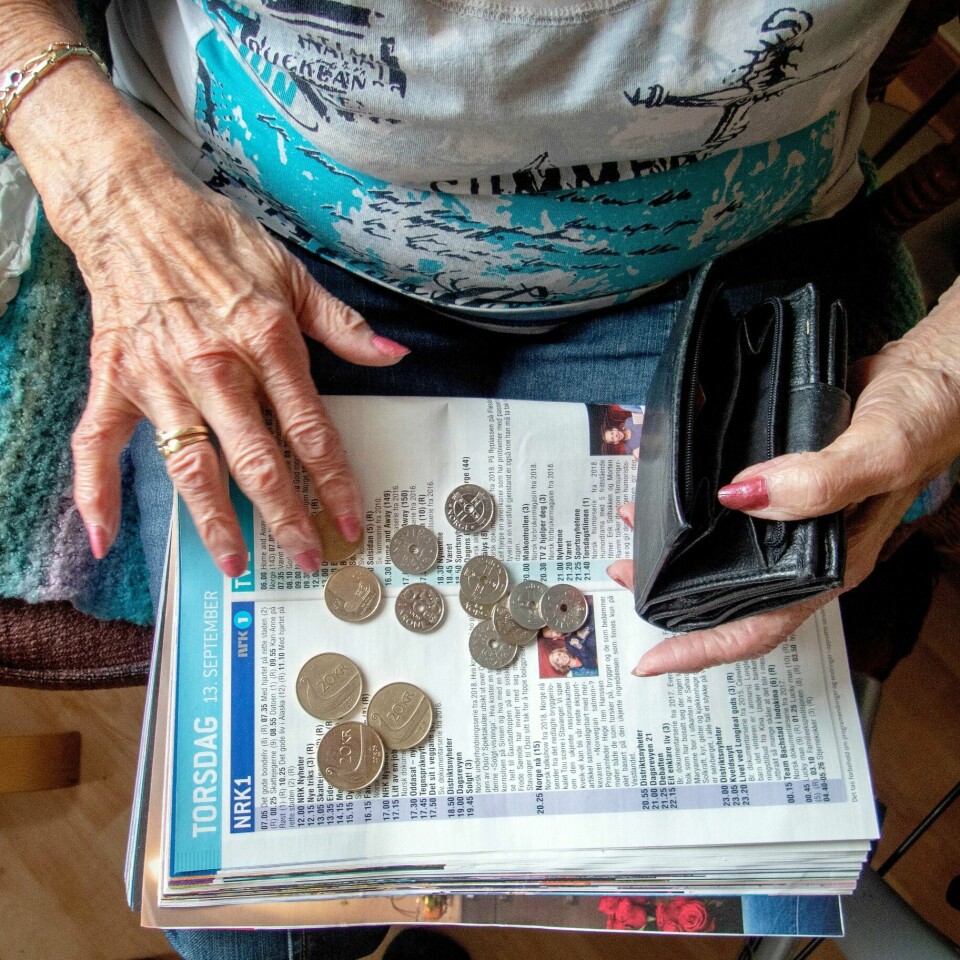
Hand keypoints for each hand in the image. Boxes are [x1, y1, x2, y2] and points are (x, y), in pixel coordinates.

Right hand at [60, 144, 407, 575]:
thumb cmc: (218, 240)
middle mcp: (215, 368)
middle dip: (285, 517)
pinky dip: (96, 491)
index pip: (311, 430)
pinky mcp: (115, 380)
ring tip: (235, 563)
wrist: (135, 208)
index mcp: (267, 343)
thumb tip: (394, 357)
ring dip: (213, 520)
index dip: (334, 482)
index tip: (350, 521)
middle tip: (306, 559)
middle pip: (256, 461)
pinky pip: (99, 444)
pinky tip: (107, 537)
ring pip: (191, 465)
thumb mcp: (293, 274)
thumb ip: (343, 326)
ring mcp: (160, 379)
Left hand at [608, 290, 959, 674]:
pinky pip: (729, 498)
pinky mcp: (783, 479)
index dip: (704, 649)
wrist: (936, 371)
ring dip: (676, 542)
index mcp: (830, 562)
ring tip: (633, 520)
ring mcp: (793, 515)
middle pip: (730, 591)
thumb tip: (743, 495)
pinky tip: (667, 477)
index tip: (652, 660)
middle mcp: (805, 547)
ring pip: (724, 546)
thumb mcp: (880, 455)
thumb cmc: (927, 418)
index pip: (761, 625)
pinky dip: (694, 496)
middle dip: (673, 594)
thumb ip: (820, 482)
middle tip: (623, 569)